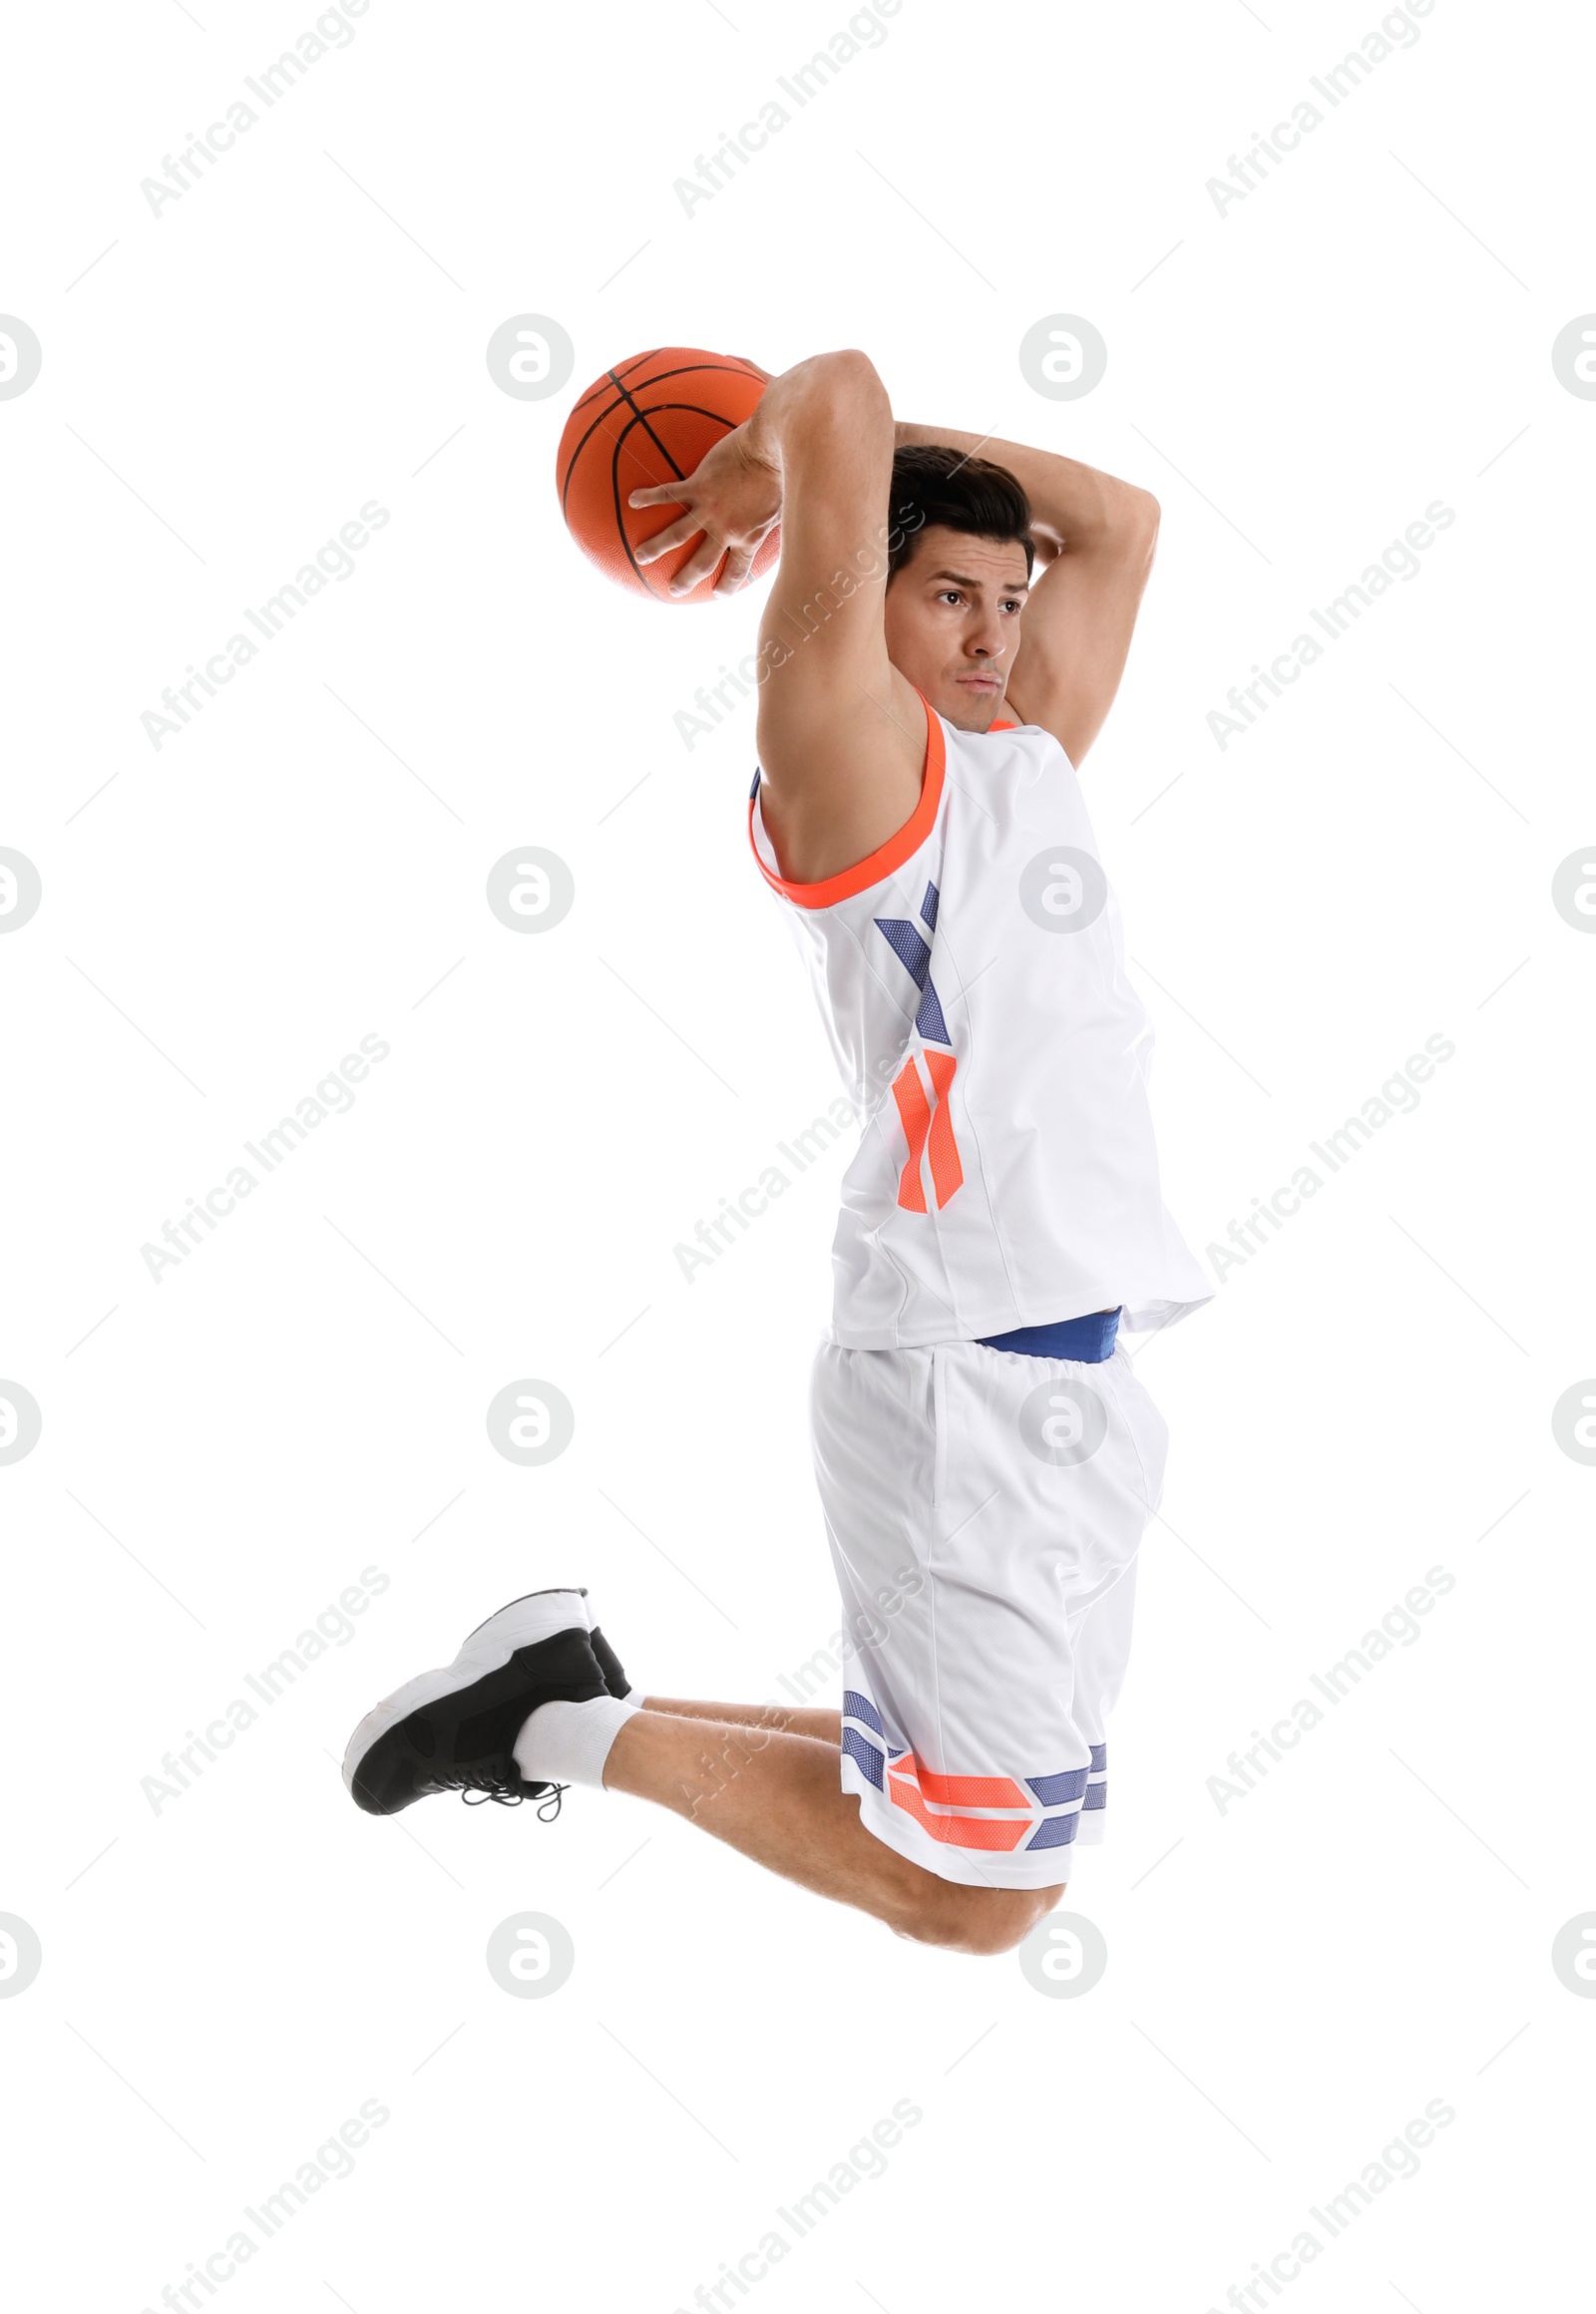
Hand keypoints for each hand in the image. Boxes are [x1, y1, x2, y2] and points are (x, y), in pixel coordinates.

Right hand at [629, 423, 780, 596]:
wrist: (774, 446)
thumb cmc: (786, 470)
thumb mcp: (787, 505)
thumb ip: (775, 517)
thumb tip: (783, 517)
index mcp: (750, 537)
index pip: (738, 570)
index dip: (727, 585)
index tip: (718, 593)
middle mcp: (727, 529)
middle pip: (702, 563)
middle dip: (686, 579)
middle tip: (673, 589)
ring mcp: (710, 509)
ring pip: (677, 535)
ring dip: (656, 548)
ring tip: (640, 556)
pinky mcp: (699, 485)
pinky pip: (668, 494)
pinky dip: (649, 498)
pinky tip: (633, 500)